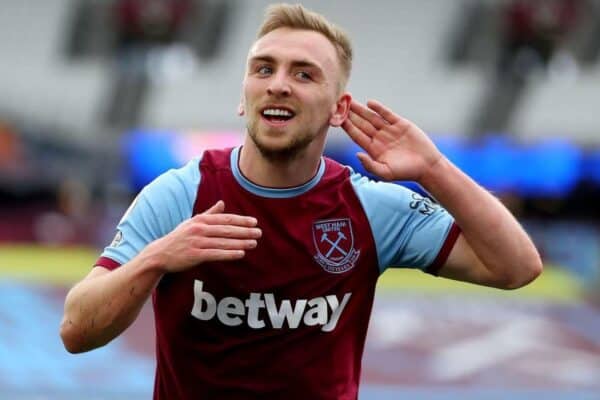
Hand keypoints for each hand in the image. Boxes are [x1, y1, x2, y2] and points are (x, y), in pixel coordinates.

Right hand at [142, 200, 261, 272]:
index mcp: (200, 220)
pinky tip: (240, 254)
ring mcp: (197, 242)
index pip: (225, 219)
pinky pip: (215, 254)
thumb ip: (209, 213)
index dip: (240, 220)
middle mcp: (199, 229)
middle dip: (244, 231)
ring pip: (223, 242)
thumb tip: (222, 203)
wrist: (160, 254)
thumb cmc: (179, 237)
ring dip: (240, 242)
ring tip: (254, 243)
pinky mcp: (194, 255)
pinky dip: (229, 254)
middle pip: (226, 230)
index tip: (254, 222)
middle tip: (259, 232)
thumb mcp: (192, 222)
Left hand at [341, 100, 442, 181]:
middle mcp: (379, 138)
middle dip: (350, 114)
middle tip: (339, 104)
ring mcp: (389, 130)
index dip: (347, 126)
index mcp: (373, 149)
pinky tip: (370, 103)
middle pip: (361, 124)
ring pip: (372, 117)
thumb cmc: (406, 172)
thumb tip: (357, 154)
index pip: (356, 135)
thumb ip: (370, 165)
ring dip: (361, 110)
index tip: (336, 118)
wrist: (427, 166)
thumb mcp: (385, 173)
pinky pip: (387, 114)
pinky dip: (379, 109)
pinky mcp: (401, 124)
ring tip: (351, 100)